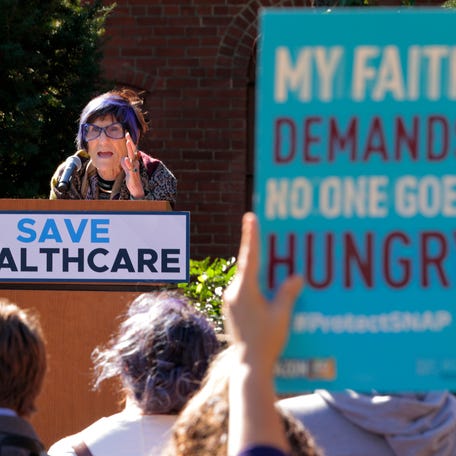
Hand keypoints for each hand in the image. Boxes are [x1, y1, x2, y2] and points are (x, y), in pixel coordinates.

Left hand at [121, 132, 144, 198]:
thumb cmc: (132, 179)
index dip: (130, 141)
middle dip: (130, 142)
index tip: (126, 133)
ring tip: (128, 142)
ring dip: (130, 149)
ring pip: (132, 157)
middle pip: (133, 150)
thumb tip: (123, 158)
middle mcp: (135, 163)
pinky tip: (126, 159)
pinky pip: (131, 168)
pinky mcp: (133, 174)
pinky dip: (128, 164)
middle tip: (127, 134)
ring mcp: (134, 168)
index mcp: (134, 161)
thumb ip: (125, 164)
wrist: (136, 189)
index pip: (132, 149)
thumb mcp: (127, 170)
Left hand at [223, 212, 303, 372]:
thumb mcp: (281, 316)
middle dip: (259, 253)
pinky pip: (245, 289)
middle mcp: (233, 293)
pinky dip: (256, 285)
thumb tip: (296, 277)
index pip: (250, 257)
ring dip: (259, 271)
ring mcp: (231, 301)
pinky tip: (269, 289)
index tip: (251, 217)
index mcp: (244, 291)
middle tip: (270, 236)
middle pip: (248, 266)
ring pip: (247, 279)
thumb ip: (288, 294)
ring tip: (274, 265)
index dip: (252, 236)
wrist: (249, 366)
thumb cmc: (266, 341)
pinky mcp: (232, 309)